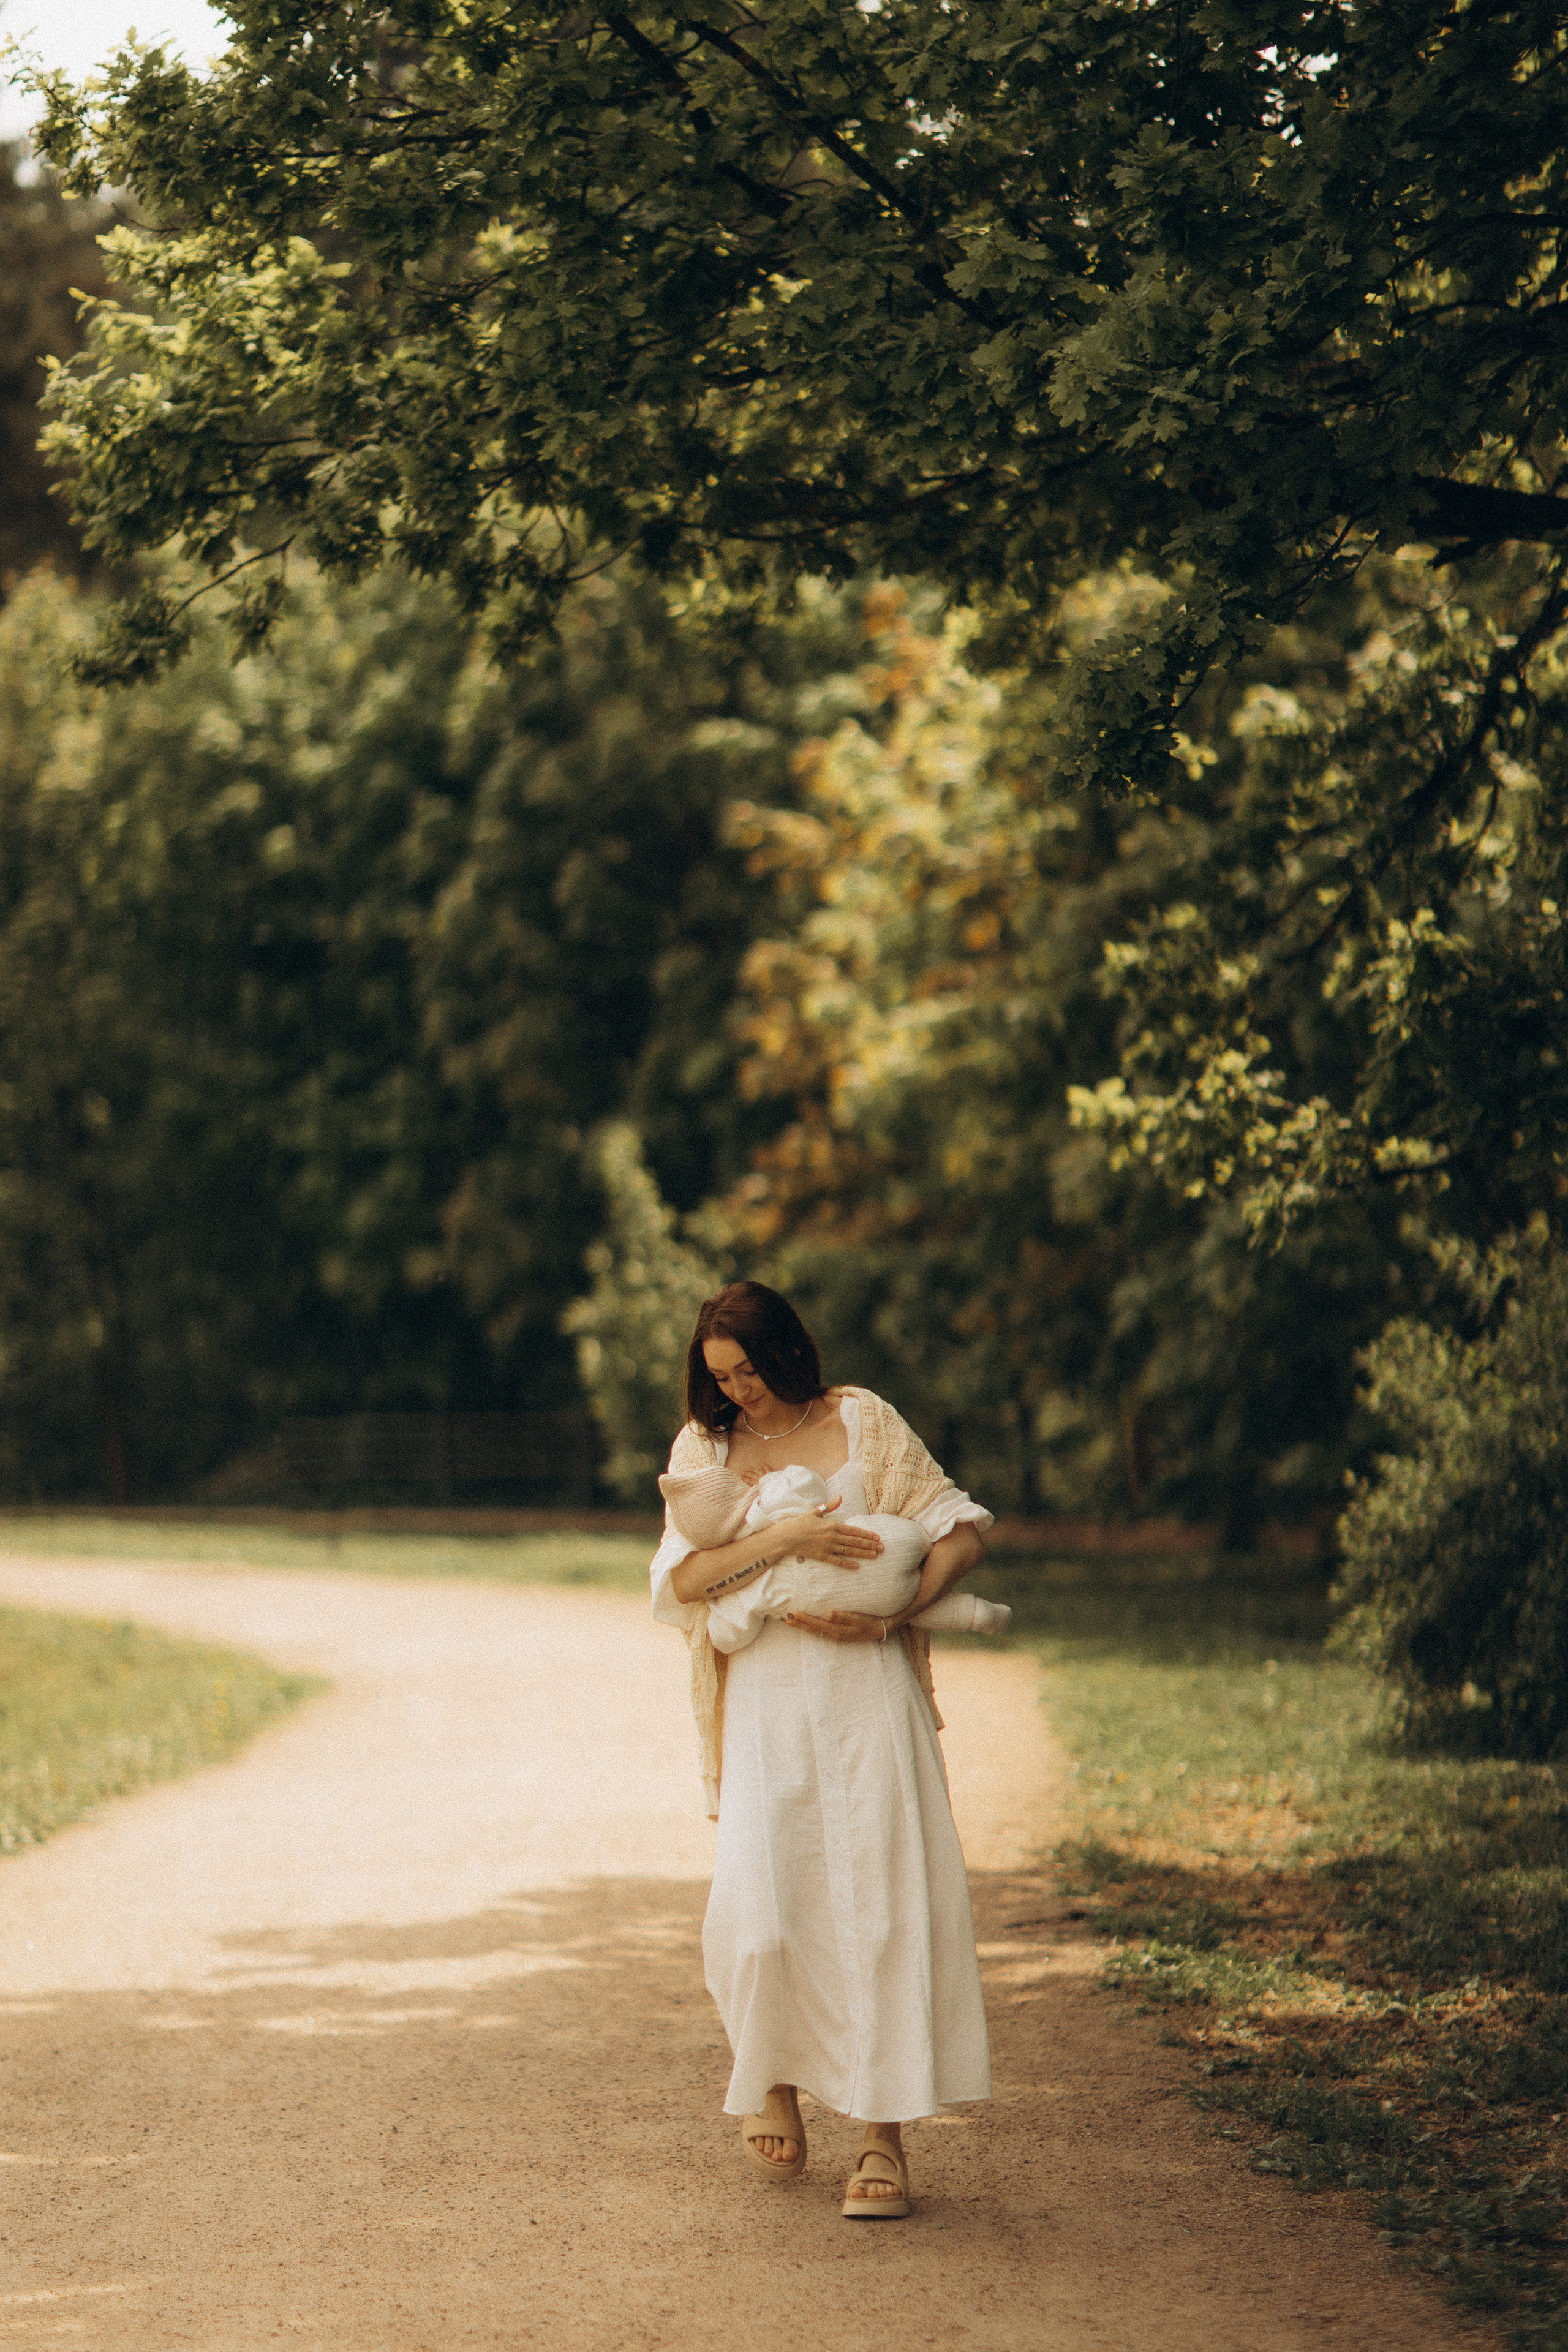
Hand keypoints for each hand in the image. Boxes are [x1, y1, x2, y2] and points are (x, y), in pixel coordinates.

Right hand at [778, 1503, 884, 1571]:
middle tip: (882, 1548)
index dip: (866, 1534)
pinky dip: (847, 1564)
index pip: (854, 1530)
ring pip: (849, 1551)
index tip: (877, 1537)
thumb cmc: (800, 1523)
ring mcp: (827, 1547)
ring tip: (875, 1555)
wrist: (785, 1536)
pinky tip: (857, 1566)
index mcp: (832, 1525)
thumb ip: (829, 1506)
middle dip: (870, 1544)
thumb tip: (840, 1497)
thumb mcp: (815, 1512)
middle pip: (854, 1541)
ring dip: (863, 1553)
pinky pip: (837, 1561)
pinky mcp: (821, 1556)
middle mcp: (832, 1536)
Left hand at [785, 1609, 901, 1643]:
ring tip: (790, 1622)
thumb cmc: (868, 1621)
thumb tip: (830, 1614)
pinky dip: (810, 1627)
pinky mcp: (836, 1634)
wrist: (878, 1630)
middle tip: (786, 1620)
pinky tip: (805, 1624)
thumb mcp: (858, 1618)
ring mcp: (835, 1636)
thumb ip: (844, 1616)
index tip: (795, 1614)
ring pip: (814, 1631)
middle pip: (813, 1630)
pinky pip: (819, 1631)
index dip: (805, 1619)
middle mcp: (834, 1635)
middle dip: (799, 1625)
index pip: (817, 1624)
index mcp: (837, 1630)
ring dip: (802, 1627)